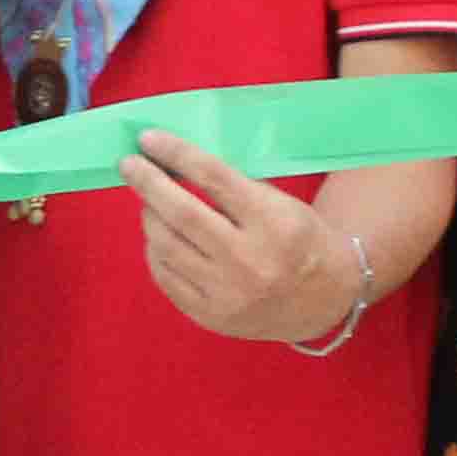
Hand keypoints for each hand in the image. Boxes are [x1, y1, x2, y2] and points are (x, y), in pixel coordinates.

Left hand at [121, 132, 356, 345]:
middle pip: (182, 214)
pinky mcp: (211, 316)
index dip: (176, 154)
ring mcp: (227, 293)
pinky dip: (155, 251)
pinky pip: (166, 277)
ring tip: (147, 200)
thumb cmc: (301, 240)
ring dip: (149, 216)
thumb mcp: (282, 205)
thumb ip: (233, 189)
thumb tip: (175, 165)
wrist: (327, 300)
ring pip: (166, 246)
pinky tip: (157, 236)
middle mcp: (248, 260)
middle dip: (148, 184)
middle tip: (129, 164)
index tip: (149, 138)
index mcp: (273, 223)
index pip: (214, 178)